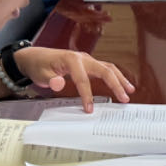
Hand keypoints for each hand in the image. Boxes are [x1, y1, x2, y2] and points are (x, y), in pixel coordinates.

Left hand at [11, 47, 134, 109]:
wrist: (35, 57)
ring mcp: (87, 60)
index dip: (87, 95)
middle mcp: (82, 58)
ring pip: (108, 68)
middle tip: (124, 98)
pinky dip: (115, 77)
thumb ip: (50, 80)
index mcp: (71, 59)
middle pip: (104, 70)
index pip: (83, 79)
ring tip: (130, 91)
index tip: (89, 109)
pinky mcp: (88, 64)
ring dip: (120, 79)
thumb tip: (58, 84)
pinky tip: (121, 85)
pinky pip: (104, 69)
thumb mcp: (40, 74)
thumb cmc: (39, 65)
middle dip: (116, 84)